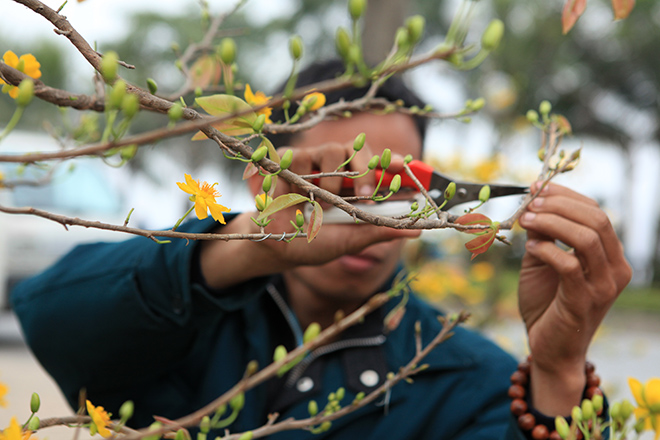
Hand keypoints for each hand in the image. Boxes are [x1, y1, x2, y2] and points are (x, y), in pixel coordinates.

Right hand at [200, 141, 418, 287]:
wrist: (275, 247)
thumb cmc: (315, 242)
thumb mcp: (350, 240)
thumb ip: (380, 230)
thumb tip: (417, 229)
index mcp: (353, 183)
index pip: (378, 163)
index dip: (393, 160)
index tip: (405, 165)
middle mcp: (334, 167)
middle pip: (356, 149)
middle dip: (364, 170)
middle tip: (364, 195)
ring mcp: (309, 161)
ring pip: (328, 152)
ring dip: (327, 182)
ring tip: (316, 206)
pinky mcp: (283, 161)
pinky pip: (295, 158)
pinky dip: (294, 180)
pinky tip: (289, 198)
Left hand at [517, 182, 631, 414]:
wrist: (549, 349)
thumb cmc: (546, 304)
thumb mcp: (542, 261)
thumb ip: (542, 235)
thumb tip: (532, 204)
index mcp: (610, 256)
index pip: (596, 212)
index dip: (566, 196)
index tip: (536, 188)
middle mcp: (616, 269)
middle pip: (597, 220)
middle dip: (559, 205)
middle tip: (530, 202)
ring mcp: (604, 287)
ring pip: (587, 239)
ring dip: (552, 223)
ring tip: (526, 220)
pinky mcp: (584, 302)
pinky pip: (570, 266)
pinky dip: (548, 250)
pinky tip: (530, 247)